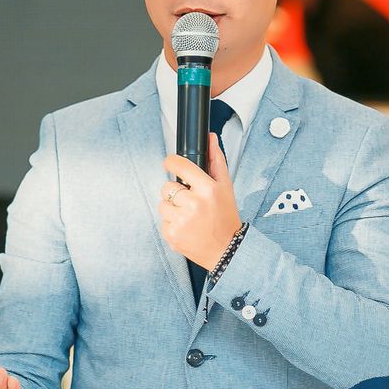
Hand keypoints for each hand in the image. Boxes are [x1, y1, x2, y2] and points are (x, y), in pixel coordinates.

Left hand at [159, 133, 241, 268]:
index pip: (180, 166)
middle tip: (189, 201)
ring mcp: (181, 221)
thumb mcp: (226, 187)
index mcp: (207, 189)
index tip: (169, 163)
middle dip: (175, 192)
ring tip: (188, 216)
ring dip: (172, 208)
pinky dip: (172, 223)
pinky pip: (162, 221)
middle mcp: (194, 204)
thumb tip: (210, 138)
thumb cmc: (226, 217)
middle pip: (167, 187)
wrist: (226, 250)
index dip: (171, 162)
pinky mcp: (172, 235)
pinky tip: (186, 227)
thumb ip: (216, 161)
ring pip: (162, 204)